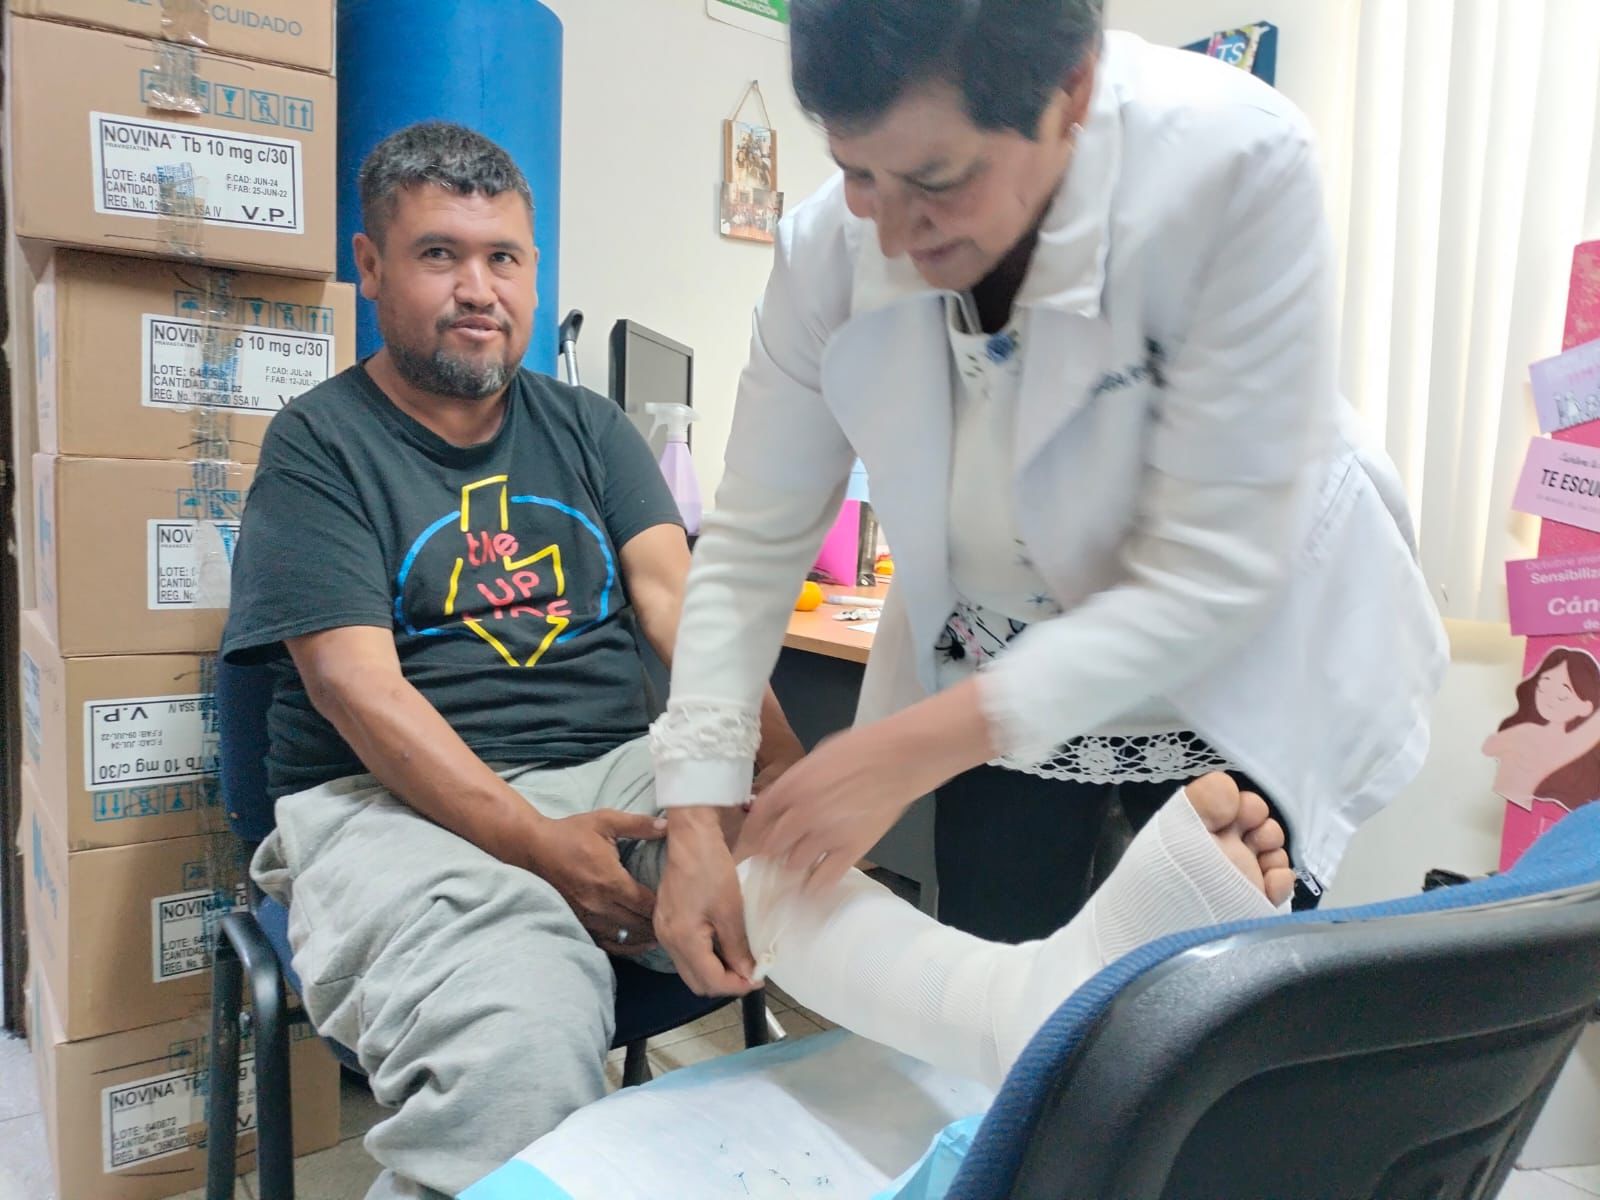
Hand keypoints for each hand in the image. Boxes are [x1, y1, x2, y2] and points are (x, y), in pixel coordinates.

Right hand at [525, 810, 665, 956]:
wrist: (534, 848)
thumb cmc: (571, 833)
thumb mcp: (605, 821)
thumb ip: (639, 824)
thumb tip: (668, 825)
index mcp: (611, 881)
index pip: (647, 904)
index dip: (664, 906)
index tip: (679, 903)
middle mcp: (600, 904)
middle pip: (638, 925)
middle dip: (657, 924)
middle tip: (676, 922)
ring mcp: (587, 917)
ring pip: (624, 938)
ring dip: (643, 938)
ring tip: (661, 935)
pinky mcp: (578, 922)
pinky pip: (605, 943)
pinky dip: (623, 945)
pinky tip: (635, 943)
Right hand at [656, 807, 757, 995]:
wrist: (691, 838)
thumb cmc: (711, 868)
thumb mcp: (731, 910)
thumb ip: (738, 948)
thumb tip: (748, 974)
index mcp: (682, 939)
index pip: (710, 980)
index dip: (737, 986)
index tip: (758, 979)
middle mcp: (667, 940)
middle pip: (696, 981)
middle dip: (725, 983)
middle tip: (750, 973)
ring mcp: (664, 930)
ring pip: (690, 969)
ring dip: (714, 971)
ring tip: (740, 960)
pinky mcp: (666, 920)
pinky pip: (685, 952)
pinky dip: (704, 956)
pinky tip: (722, 945)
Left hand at [734, 724, 920, 892]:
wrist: (899, 757)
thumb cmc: (859, 750)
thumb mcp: (815, 759)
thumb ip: (793, 785)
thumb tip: (779, 806)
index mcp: (791, 786)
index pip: (756, 821)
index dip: (748, 839)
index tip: (745, 849)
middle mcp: (802, 814)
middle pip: (770, 848)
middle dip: (769, 855)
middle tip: (773, 859)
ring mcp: (826, 835)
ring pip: (793, 866)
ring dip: (792, 867)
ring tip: (798, 866)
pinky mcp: (851, 850)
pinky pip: (823, 880)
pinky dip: (814, 886)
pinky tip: (814, 885)